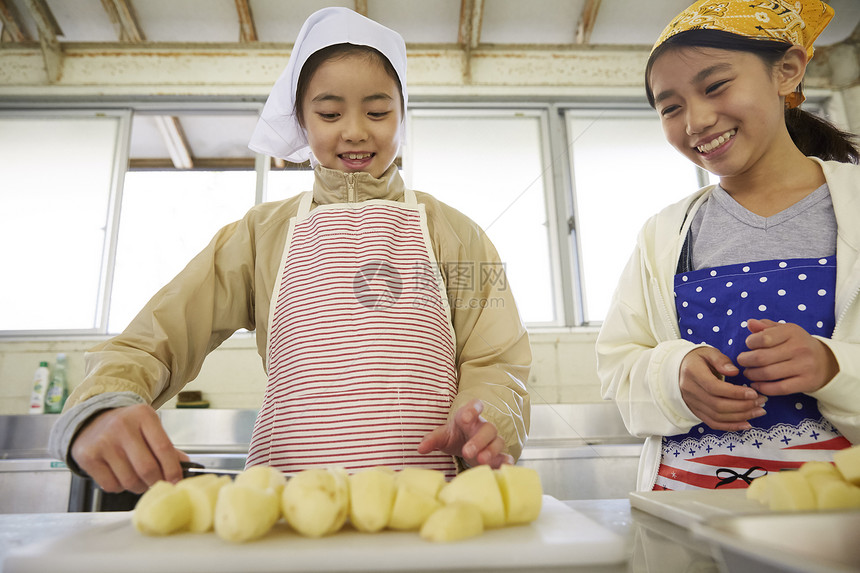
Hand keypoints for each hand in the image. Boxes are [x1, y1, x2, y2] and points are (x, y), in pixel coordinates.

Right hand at [70, 403, 187, 493]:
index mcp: (143, 415)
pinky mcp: (88, 457)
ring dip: (139, 486)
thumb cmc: (126, 426)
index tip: (177, 481)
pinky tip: (120, 476)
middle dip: (156, 482)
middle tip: (158, 484)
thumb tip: (184, 468)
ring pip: (129, 480)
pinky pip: (111, 485)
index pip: (164, 448)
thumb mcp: (149, 426)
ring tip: (139, 479)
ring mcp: (103, 442)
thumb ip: (166, 446)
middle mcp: (122, 426)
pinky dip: (120, 487)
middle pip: (147, 468)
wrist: (92, 420)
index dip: (173, 469)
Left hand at [417, 399, 512, 467]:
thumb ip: (432, 440)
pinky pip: (505, 456)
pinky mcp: (498, 454)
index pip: (474, 406)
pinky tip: (504, 467)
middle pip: (487, 428)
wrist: (465, 445)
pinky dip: (506, 460)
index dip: (472, 410)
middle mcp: (483, 427)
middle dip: (478, 440)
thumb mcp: (442, 436)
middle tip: (466, 451)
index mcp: (468, 417)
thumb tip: (420, 449)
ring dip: (490, 451)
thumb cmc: (454, 437)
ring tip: (480, 461)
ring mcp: (492, 440)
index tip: (466, 417)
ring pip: (497, 442)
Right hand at [679, 346, 765, 430]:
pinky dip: (731, 426)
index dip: (735, 393)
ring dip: (741, 417)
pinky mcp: (696, 411)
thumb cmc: (697, 359)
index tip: (753, 393)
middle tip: (761, 401)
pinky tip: (747, 424)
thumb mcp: (708, 352)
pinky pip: (713, 423)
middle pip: (717, 405)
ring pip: (717, 416)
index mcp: (692, 373)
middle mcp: (690, 391)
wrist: (678, 369)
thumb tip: (734, 371)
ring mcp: (692, 403)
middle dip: (743, 406)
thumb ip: (721, 360)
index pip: (714, 387)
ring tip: (759, 411)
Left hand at [738, 318, 838, 394]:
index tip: (748, 345)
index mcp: (792, 332)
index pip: (763, 338)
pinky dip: (763, 387)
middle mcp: (800, 348)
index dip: (750, 342)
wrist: (826, 362)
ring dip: (752, 374)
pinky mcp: (806, 382)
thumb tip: (750, 323)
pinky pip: (778, 388)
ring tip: (748, 372)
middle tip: (742, 361)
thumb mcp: (784, 331)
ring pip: (768, 374)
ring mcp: (804, 366)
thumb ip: (766, 326)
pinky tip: (756, 384)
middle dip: (745, 360)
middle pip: (762, 357)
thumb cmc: (797, 344)